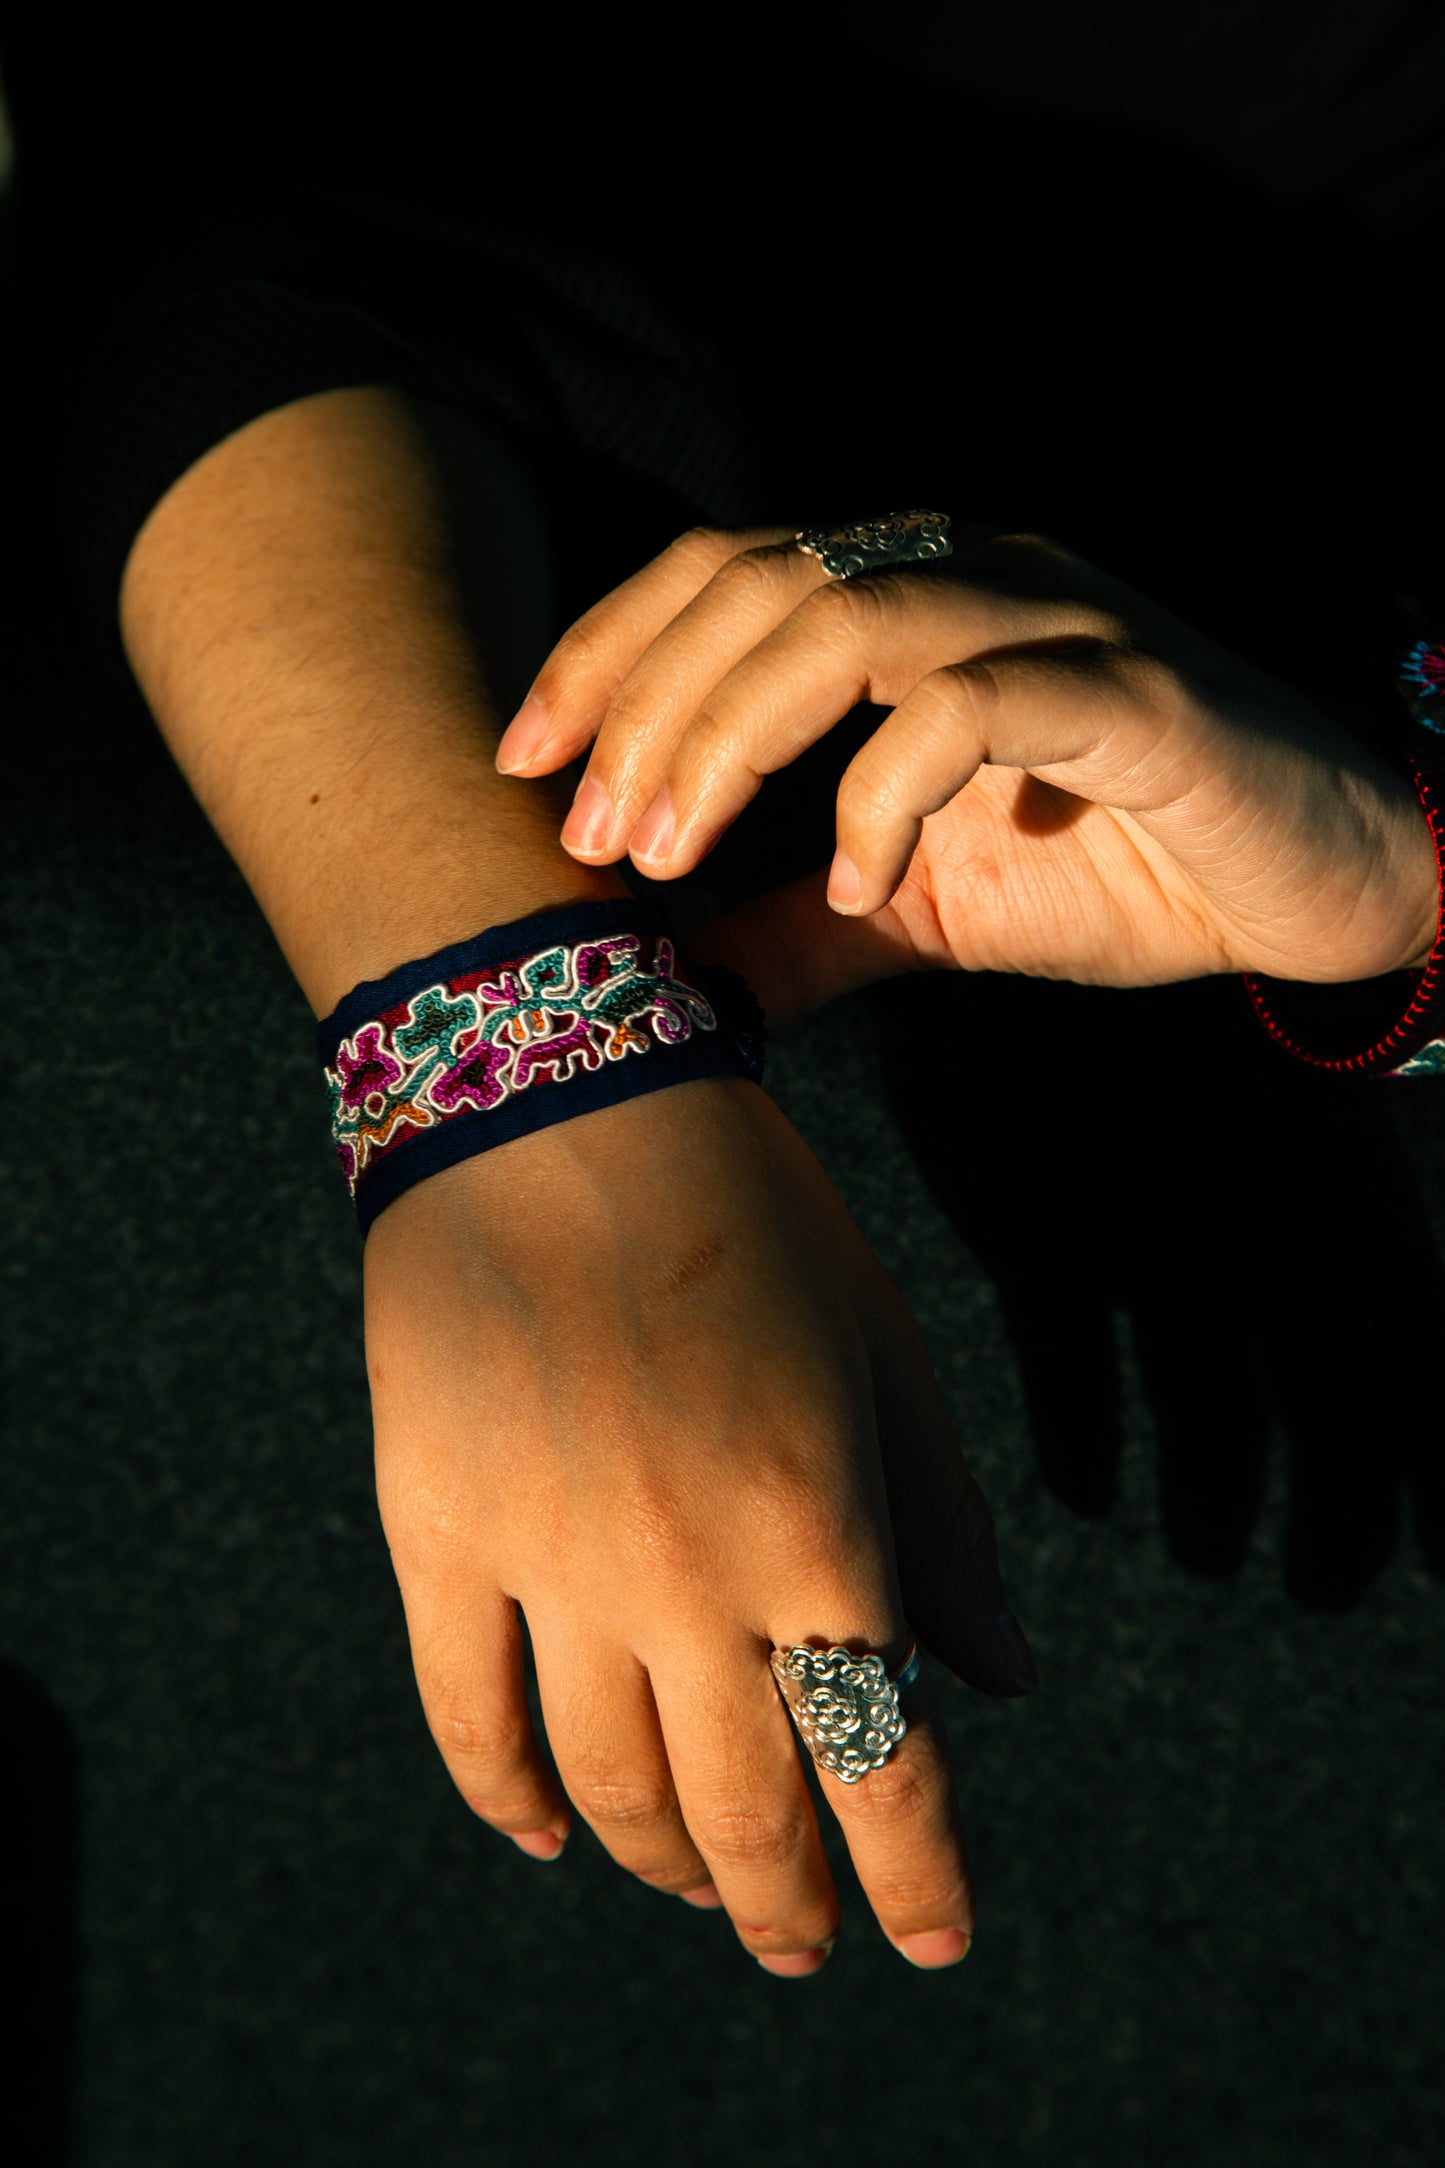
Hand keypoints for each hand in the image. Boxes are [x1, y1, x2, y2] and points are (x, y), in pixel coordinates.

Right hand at [363, 1077, 1034, 1974]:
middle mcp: (686, 1574)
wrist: (554, 1097)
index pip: (881, 1765)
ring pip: (609, 1788)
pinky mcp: (435, 1534)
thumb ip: (940, 1525)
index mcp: (817, 1525)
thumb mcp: (879, 1351)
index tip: (930, 1939)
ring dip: (667, 1865)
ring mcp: (549, 1563)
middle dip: (788, 1905)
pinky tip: (553, 1840)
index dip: (915, 1876)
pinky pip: (467, 1715)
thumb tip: (1001, 1683)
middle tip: (808, 1947)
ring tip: (700, 1889)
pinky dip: (510, 1803)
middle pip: (744, 1810)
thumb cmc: (747, 1212)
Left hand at [495, 526, 1436, 1022]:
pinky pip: (973, 701)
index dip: (608, 649)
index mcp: (909, 599)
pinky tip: (855, 885)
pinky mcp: (1131, 690)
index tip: (521, 760)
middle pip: (757, 579)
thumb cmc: (1117, 868)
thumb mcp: (924, 909)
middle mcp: (971, 574)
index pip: (723, 573)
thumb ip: (800, 928)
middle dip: (642, 705)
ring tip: (665, 855)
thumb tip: (676, 984)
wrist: (1312, 885)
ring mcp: (1054, 618)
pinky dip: (885, 792)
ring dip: (728, 734)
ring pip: (845, 615)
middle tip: (586, 837)